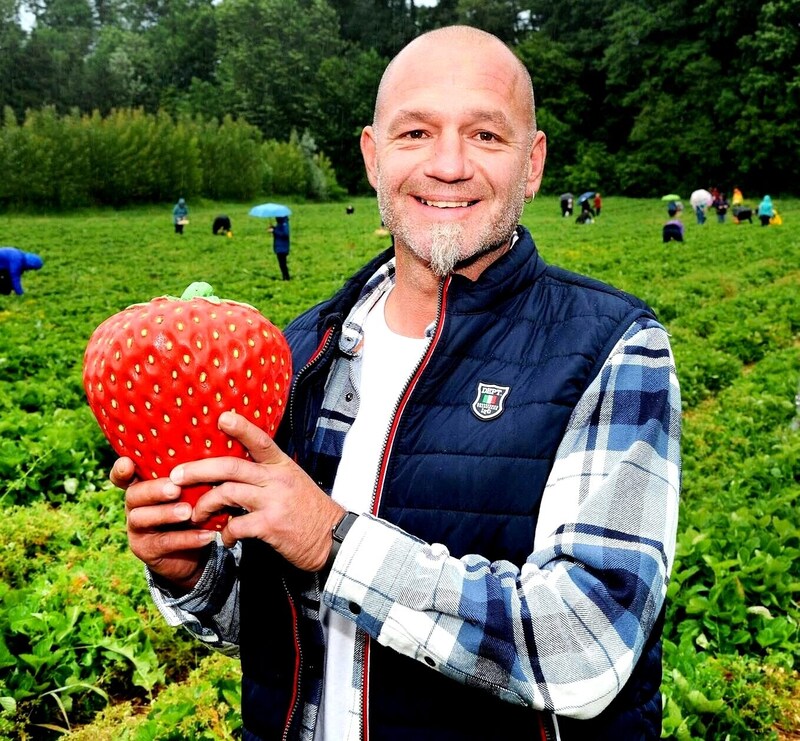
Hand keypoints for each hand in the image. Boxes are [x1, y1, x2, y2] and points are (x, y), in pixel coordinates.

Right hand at [113, 457, 216, 591]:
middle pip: (133, 494)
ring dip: (166, 513)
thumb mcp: (191, 491)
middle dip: (154, 490)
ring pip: (141, 518)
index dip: (121, 469)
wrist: (193, 552)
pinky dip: (187, 538)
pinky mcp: (146, 550)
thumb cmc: (192, 509)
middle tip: (175, 488)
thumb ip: (191, 477)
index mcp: (143, 486)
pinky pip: (164, 543)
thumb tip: (211, 452)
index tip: (127, 462)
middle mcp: (135, 506)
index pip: (124, 475)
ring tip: (188, 512)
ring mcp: (137, 529)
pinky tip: (206, 535)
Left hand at [172, 411, 344, 571]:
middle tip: (176, 476)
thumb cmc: (310, 512)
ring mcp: (274, 502)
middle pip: (230, 467)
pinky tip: (225, 538)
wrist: (333, 539)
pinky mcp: (270, 525)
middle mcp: (277, 480)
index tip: (222, 417)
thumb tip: (235, 473)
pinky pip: (236, 525)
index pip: (260, 441)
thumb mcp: (293, 483)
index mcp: (282, 466)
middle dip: (198, 470)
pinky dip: (225, 533)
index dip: (241, 427)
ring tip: (196, 514)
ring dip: (204, 505)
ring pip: (227, 494)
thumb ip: (266, 475)